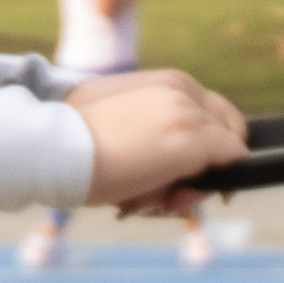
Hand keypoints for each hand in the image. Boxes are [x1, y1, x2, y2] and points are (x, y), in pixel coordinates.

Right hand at [63, 68, 245, 215]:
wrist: (51, 146)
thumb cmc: (72, 141)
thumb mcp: (118, 124)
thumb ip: (151, 135)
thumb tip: (172, 171)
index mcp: (168, 82)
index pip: (213, 114)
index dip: (209, 148)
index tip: (191, 175)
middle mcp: (184, 91)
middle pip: (225, 133)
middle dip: (207, 168)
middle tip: (177, 197)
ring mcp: (190, 115)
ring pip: (228, 152)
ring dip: (199, 184)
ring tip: (156, 200)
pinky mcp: (194, 142)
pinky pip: (232, 161)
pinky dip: (213, 186)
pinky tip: (170, 200)